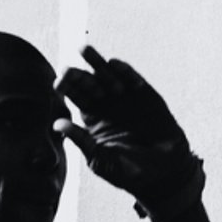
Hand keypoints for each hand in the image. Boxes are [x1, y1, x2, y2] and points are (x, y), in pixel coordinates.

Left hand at [55, 46, 199, 210]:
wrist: (164, 172)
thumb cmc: (130, 172)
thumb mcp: (101, 160)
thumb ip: (82, 141)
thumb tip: (57, 125)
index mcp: (92, 117)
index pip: (74, 96)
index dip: (65, 88)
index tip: (58, 85)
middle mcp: (106, 102)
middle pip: (87, 81)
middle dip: (77, 74)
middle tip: (68, 70)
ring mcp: (125, 96)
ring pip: (106, 74)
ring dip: (95, 61)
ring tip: (83, 49)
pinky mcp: (144, 94)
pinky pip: (132, 78)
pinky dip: (124, 71)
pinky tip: (114, 65)